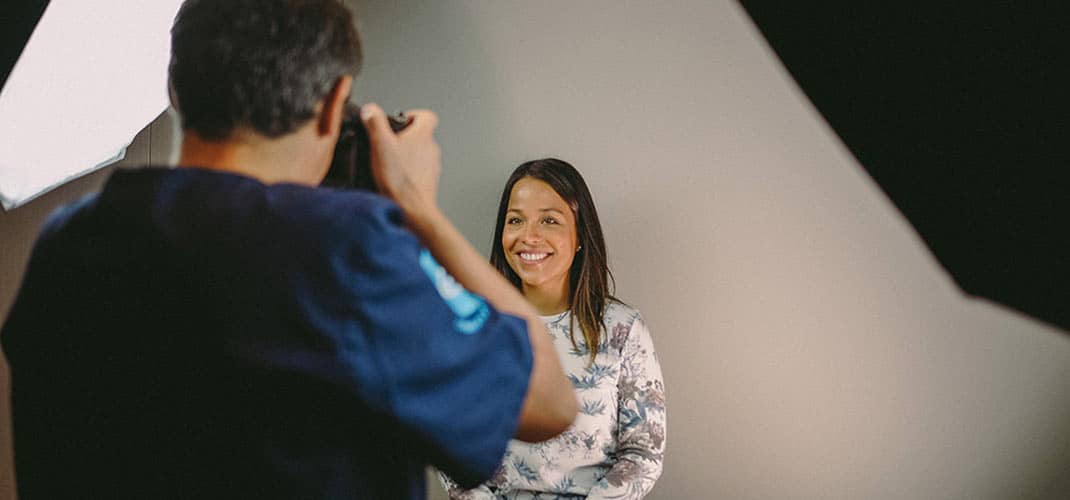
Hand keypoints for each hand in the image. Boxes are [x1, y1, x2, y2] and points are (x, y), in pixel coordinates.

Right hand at [361, 103, 441, 217]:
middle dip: (402, 136)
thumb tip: (370, 109)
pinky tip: (392, 177)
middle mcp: (431, 149)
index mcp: (423, 135)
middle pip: (420, 134)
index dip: (412, 114)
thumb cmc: (400, 180)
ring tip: (387, 161)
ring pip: (418, 153)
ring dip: (404, 154)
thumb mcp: (381, 144)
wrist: (412, 210)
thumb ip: (375, 123)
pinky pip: (417, 170)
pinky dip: (406, 170)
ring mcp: (431, 166)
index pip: (426, 115)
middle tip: (386, 142)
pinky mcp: (427, 182)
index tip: (397, 120)